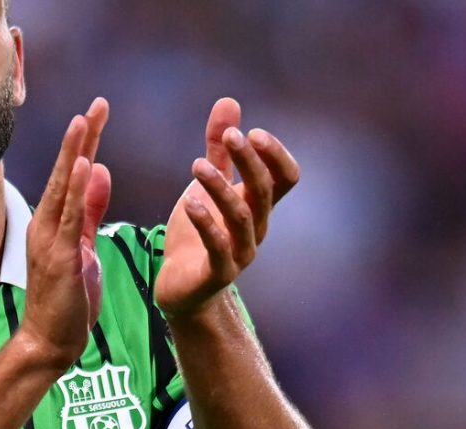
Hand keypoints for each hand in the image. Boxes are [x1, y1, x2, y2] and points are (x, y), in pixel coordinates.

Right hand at [18, 98, 111, 366]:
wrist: (49, 343)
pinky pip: (70, 217)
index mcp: (54, 223)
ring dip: (75, 154)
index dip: (83, 143)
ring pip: (64, 189)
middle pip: (66, 173)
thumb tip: (99, 170)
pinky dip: (77, 190)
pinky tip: (85, 166)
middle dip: (81, 138)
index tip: (96, 113)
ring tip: (85, 121)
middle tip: (96, 105)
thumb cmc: (67, 301)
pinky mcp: (59, 257)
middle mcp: (46, 225)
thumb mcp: (84, 249)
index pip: (71, 175)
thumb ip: (91, 211)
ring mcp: (49, 240)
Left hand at [154, 98, 299, 318]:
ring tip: (196, 166)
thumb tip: (229, 102)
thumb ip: (218, 149)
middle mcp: (255, 228)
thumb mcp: (206, 186)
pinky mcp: (217, 273)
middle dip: (249, 161)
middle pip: (264, 191)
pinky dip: (206, 224)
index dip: (275, 154)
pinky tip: (189, 203)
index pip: (285, 178)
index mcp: (257, 206)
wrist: (180, 288)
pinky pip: (218, 249)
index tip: (251, 131)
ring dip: (221, 188)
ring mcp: (239, 253)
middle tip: (229, 136)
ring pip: (242, 217)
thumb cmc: (197, 233)